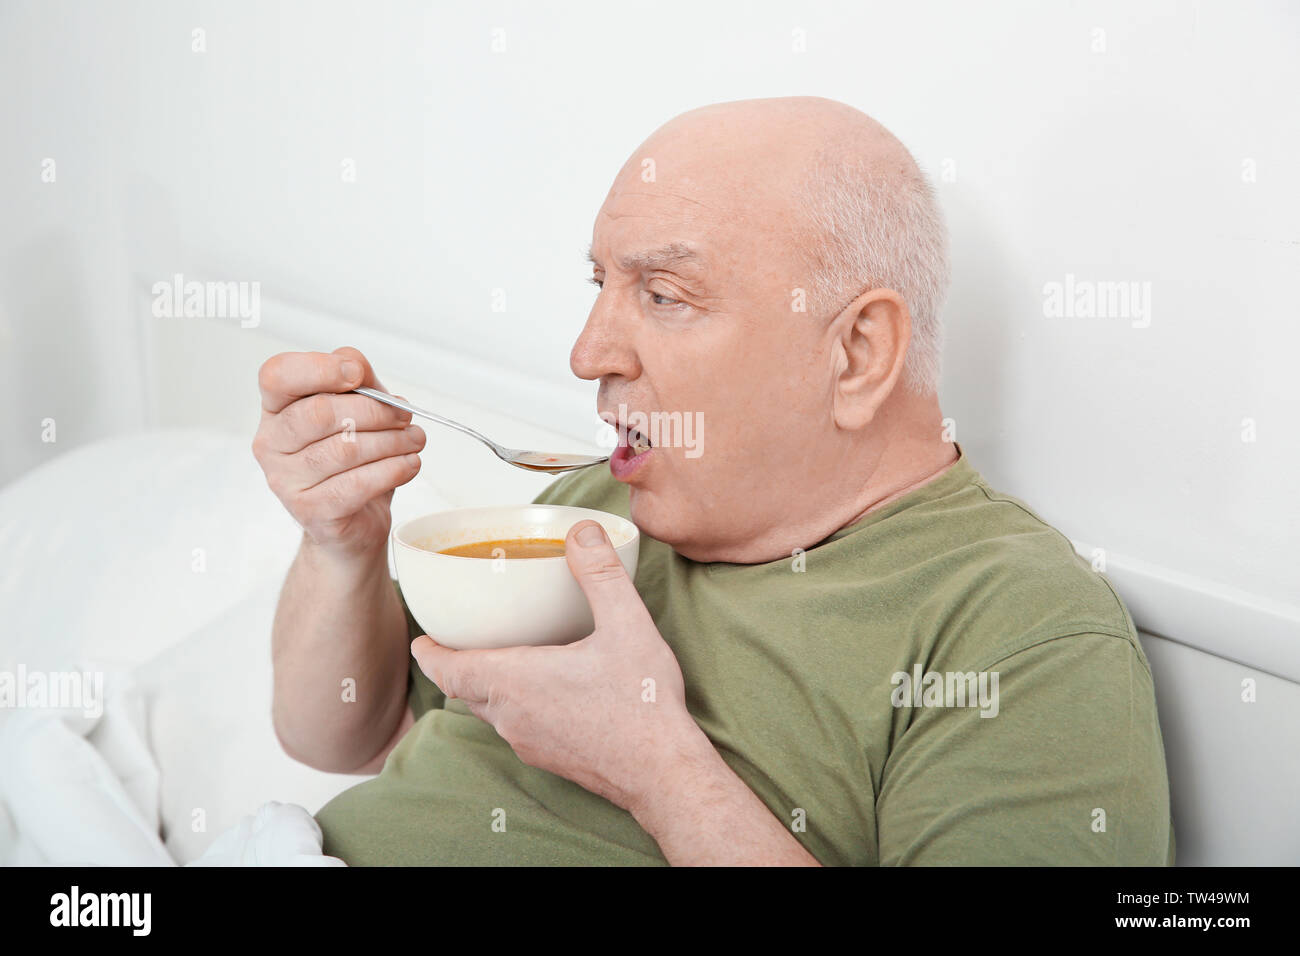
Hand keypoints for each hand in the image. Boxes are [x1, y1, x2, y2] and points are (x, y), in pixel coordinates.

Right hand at [252, 347, 425, 557]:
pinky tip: (409, 464)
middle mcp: (271, 443)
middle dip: (374, 411)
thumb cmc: (354, 459)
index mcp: (276, 408)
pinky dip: (392, 470)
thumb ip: (357, 382)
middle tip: (405, 416)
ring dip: (391, 441)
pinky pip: (356, 484)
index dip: (318, 369)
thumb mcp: (358, 410)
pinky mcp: (310, 510)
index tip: (358, 375)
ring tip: (415, 440)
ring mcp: (285, 480)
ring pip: (344, 450)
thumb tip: (356, 365)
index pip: (277, 376)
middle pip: (320, 413)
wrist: (354, 520)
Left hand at [411, 520, 702, 811]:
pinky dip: (514, 705)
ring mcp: (529, 742)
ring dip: (486, 686)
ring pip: (490, 711)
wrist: (663, 775)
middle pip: (465, 689)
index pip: (448, 669)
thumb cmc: (642, 705)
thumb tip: (582, 531)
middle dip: (457, 664)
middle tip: (461, 638)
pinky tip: (546, 691)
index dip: (430, 653)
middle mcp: (511, 716)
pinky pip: (516, 727)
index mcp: (515, 682)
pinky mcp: (549, 759)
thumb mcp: (626, 625)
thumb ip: (600, 574)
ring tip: (502, 658)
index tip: (422, 638)